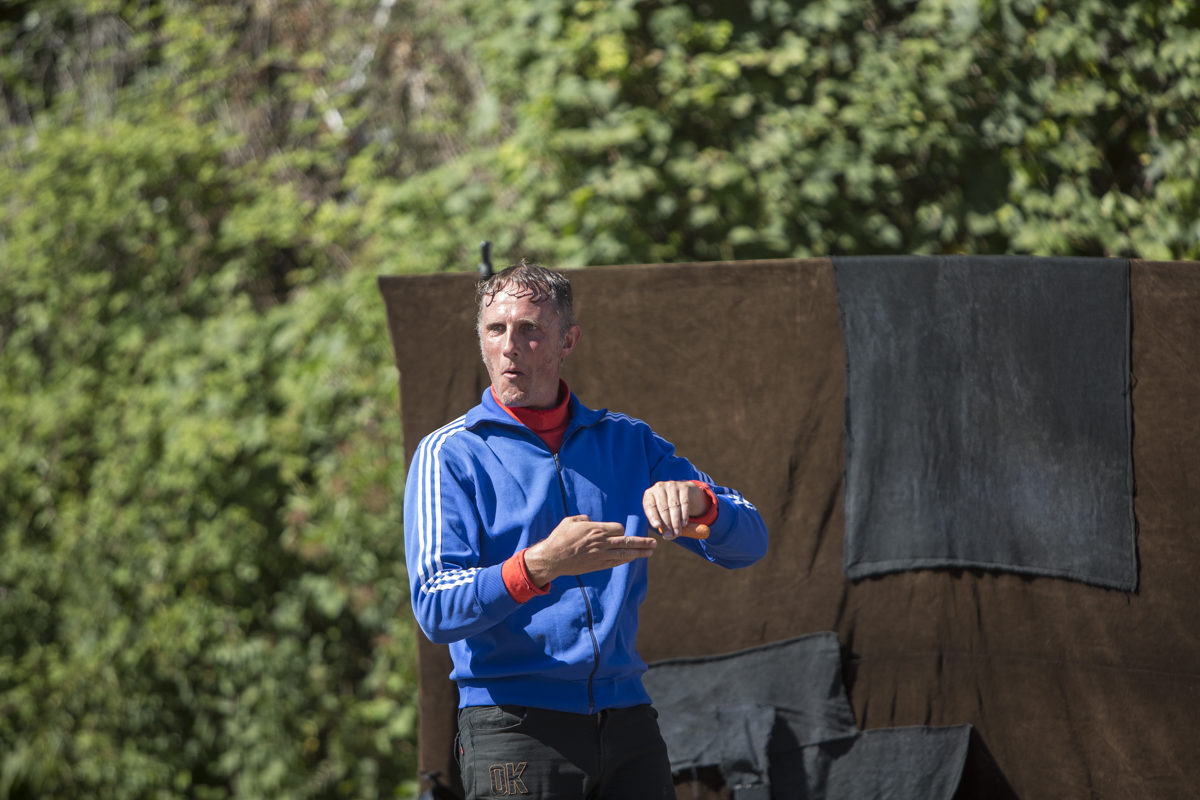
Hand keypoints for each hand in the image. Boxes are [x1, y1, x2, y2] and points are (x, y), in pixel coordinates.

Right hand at [524, 515, 657, 585]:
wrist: (552, 558)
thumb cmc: (560, 537)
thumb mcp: (571, 521)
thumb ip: (584, 519)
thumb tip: (592, 521)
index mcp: (596, 530)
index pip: (619, 529)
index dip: (621, 529)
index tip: (620, 531)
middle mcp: (602, 543)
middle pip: (628, 541)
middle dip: (642, 542)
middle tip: (654, 543)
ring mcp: (601, 556)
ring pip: (625, 554)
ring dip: (639, 553)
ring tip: (650, 552)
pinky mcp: (598, 566)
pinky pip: (616, 563)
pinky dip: (626, 560)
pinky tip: (633, 559)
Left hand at [643, 481, 710, 539]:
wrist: (681, 491)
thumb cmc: (666, 506)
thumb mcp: (659, 513)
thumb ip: (662, 524)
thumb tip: (668, 536)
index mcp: (649, 494)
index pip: (649, 506)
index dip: (653, 516)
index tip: (657, 526)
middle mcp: (659, 487)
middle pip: (663, 507)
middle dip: (667, 523)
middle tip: (670, 535)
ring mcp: (672, 486)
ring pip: (674, 506)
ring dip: (676, 521)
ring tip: (677, 532)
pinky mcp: (684, 487)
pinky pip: (684, 502)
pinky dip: (684, 514)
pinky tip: (684, 523)